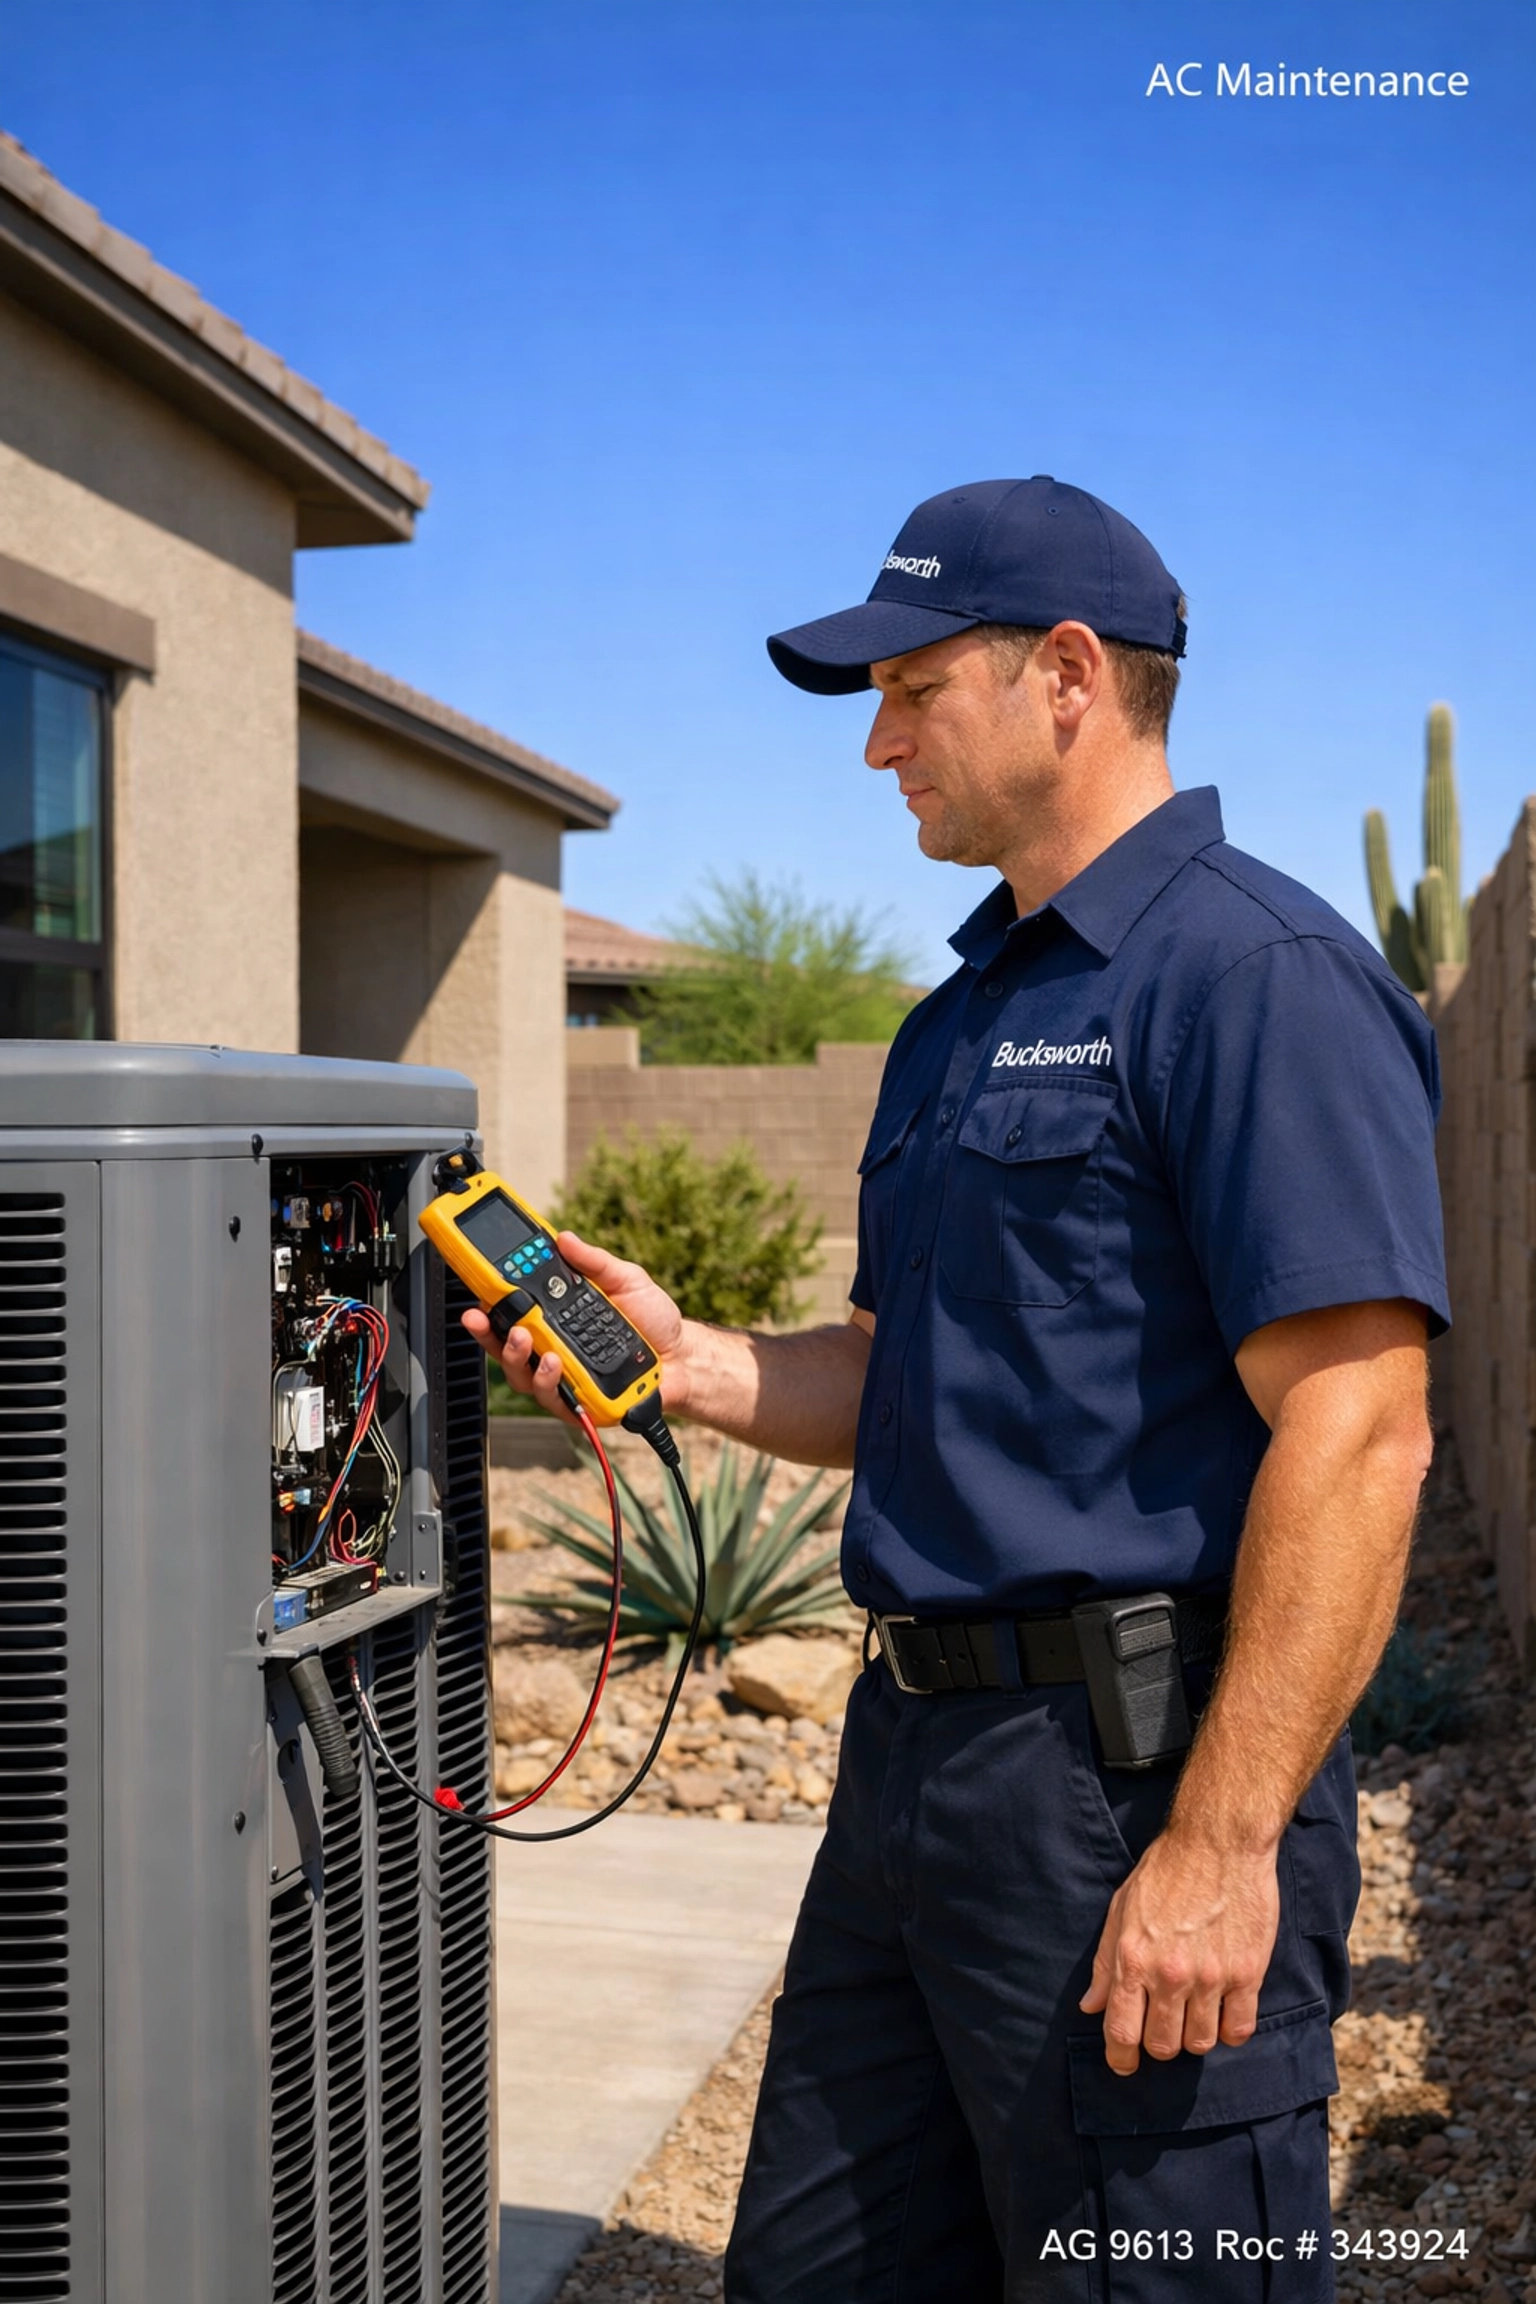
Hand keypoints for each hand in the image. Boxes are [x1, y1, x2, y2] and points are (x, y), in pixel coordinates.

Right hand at [462, 1229, 690, 1424]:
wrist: (684, 1358)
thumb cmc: (654, 1321)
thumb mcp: (626, 1279)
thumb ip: (594, 1261)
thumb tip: (565, 1238)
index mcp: (557, 1318)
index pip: (513, 1310)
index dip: (489, 1301)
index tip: (475, 1286)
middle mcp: (552, 1348)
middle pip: (504, 1345)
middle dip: (487, 1332)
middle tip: (486, 1317)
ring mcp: (562, 1378)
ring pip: (521, 1374)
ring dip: (515, 1356)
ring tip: (525, 1338)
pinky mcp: (577, 1404)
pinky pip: (552, 1398)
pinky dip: (548, 1381)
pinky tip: (554, 1363)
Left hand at [1079, 1826, 1279, 2074]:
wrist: (1219, 1842)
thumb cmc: (1165, 1871)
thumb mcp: (1121, 1908)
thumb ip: (1104, 1961)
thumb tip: (1090, 2006)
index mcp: (1132, 1958)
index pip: (1121, 2031)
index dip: (1120, 2058)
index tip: (1124, 2065)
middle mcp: (1169, 1974)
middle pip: (1162, 2045)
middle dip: (1159, 2044)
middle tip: (1164, 2026)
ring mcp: (1210, 1977)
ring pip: (1200, 2044)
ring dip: (1195, 2037)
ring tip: (1194, 2015)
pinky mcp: (1247, 1974)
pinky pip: (1239, 2030)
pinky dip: (1230, 2031)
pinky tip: (1224, 2013)